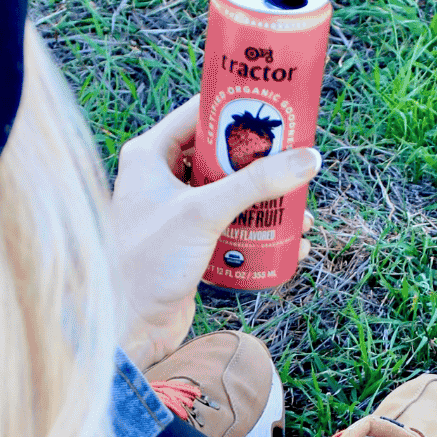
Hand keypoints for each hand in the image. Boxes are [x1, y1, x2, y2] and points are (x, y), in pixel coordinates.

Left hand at [109, 95, 321, 369]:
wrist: (129, 328)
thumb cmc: (148, 264)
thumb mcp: (203, 213)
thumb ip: (255, 183)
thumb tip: (308, 159)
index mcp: (149, 154)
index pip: (199, 113)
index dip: (238, 109)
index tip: (279, 110)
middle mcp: (160, 177)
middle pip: (222, 155)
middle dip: (262, 162)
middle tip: (298, 160)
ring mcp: (175, 211)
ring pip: (230, 192)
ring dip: (266, 201)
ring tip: (301, 211)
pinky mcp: (189, 243)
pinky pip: (230, 225)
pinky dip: (257, 230)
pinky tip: (288, 241)